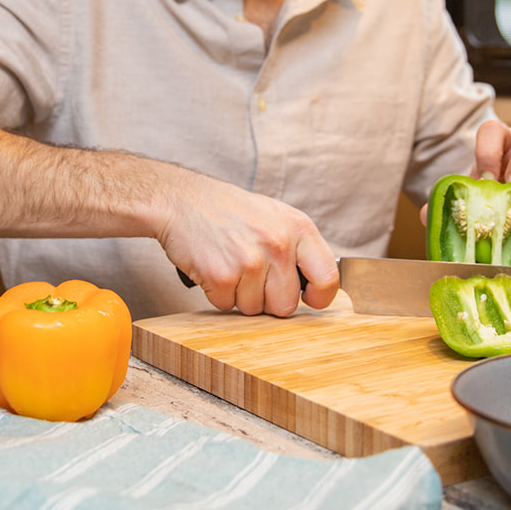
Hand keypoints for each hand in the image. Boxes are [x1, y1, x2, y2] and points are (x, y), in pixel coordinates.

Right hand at [157, 175, 338, 316]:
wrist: (182, 201)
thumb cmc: (228, 209)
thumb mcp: (275, 215)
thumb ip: (298, 246)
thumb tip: (315, 283)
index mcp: (298, 228)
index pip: (328, 278)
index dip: (318, 296)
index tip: (308, 298)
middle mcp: (278, 244)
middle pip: (286, 305)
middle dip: (267, 299)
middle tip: (252, 276)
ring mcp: (250, 261)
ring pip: (254, 309)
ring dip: (239, 295)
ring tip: (230, 265)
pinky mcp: (222, 276)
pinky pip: (226, 305)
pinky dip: (217, 293)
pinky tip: (214, 267)